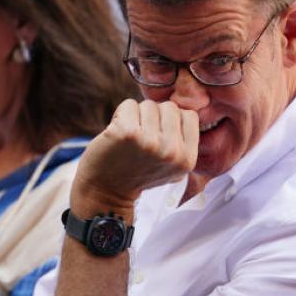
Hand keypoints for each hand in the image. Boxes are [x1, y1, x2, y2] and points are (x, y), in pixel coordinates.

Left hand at [72, 99, 197, 211]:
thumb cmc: (137, 172)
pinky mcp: (128, 133)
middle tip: (141, 138)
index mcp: (187, 159)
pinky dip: (120, 114)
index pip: (189, 116)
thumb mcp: (171, 166)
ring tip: (129, 137)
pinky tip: (117, 133)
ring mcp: (150, 141)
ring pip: (149, 104)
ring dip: (136, 115)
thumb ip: (182, 141)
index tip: (158, 135)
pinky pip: (128, 105)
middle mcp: (172, 151)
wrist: (105, 191)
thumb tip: (184, 109)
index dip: (172, 120)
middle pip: (170, 107)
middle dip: (154, 116)